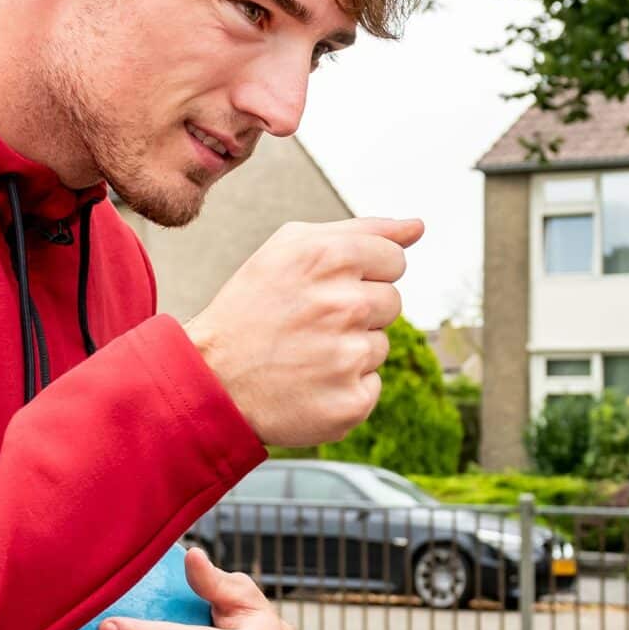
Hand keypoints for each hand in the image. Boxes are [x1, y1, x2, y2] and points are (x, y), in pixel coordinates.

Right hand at [188, 219, 421, 446]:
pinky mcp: (351, 403)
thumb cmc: (252, 306)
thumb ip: (362, 231)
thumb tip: (418, 227)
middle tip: (310, 323)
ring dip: (351, 350)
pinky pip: (371, 386)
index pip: (394, 259)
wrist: (210, 378)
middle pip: (392, 302)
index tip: (327, 287)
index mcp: (329, 257)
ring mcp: (348, 357)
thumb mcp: (291, 248)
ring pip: (381, 345)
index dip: (363, 273)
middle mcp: (343, 304)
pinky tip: (309, 383)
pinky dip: (345, 387)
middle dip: (359, 311)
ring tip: (305, 354)